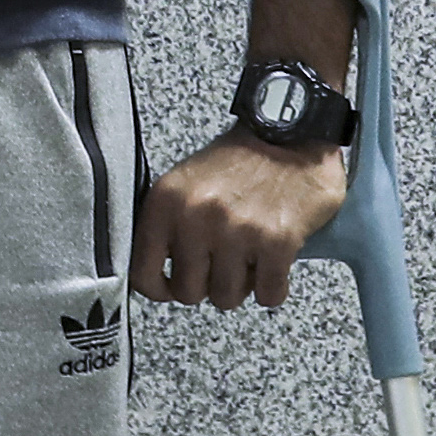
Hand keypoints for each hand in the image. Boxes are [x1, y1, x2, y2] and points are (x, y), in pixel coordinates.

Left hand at [133, 136, 339, 310]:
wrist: (292, 137)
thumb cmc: (238, 164)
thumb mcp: (184, 184)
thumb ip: (165, 227)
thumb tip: (154, 279)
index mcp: (166, 202)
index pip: (142, 274)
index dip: (159, 289)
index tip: (172, 287)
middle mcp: (196, 217)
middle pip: (188, 293)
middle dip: (206, 285)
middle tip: (220, 263)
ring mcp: (237, 231)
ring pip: (227, 298)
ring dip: (241, 285)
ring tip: (248, 256)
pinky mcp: (277, 242)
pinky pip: (267, 296)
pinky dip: (273, 287)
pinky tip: (273, 263)